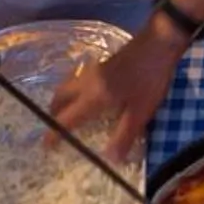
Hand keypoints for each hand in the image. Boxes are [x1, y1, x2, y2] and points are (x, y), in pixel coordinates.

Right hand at [50, 26, 186, 159]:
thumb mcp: (140, 112)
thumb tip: (111, 160)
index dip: (55, 133)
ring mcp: (92, 72)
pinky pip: (76, 80)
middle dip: (53, 114)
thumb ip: (125, 136)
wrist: (158, 43)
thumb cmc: (149, 79)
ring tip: (66, 113)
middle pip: (59, 98)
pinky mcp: (100, 65)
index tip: (45, 145)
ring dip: (61, 100)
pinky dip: (72, 90)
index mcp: (93, 97)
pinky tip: (85, 95)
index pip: (67, 119)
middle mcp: (86, 84)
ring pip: (66, 86)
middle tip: (55, 128)